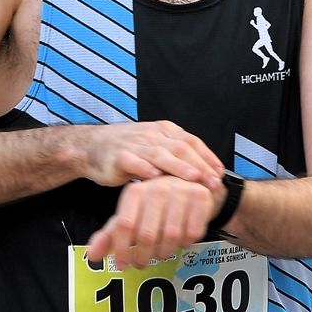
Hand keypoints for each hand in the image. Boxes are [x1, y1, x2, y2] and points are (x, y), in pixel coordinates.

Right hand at [79, 121, 222, 190]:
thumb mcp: (155, 146)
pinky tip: (156, 178)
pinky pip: (134, 162)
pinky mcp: (119, 156)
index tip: (220, 173)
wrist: (92, 146)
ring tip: (194, 179)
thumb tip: (206, 171)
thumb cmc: (128, 149)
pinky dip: (145, 169)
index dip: (207, 157)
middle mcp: (152, 135)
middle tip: (213, 182)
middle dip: (200, 165)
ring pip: (161, 155)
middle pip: (180, 148)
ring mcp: (135, 144)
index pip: (191, 141)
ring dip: (179, 167)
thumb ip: (176, 154)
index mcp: (164, 130)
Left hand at [86, 176, 219, 269]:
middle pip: (147, 235)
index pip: (124, 226)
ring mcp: (180, 191)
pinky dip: (185, 243)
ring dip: (164, 252)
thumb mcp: (129, 216)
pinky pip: (192, 233)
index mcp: (134, 191)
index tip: (123, 265)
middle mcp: (157, 188)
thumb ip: (110, 236)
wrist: (187, 184)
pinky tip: (180, 241)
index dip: (121, 250)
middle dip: (143, 256)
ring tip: (160, 253)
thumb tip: (91, 256)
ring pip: (170, 237)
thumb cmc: (152, 205)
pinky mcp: (200, 197)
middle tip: (142, 263)